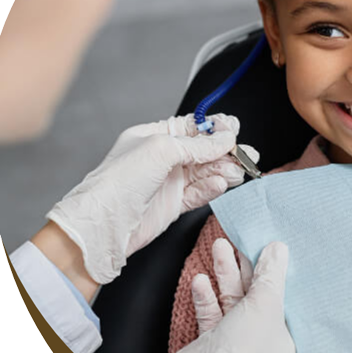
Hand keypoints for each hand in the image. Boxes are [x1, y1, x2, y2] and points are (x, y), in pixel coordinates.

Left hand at [44, 113, 258, 285]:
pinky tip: (221, 184)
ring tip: (237, 172)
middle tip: (246, 154)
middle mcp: (162, 158)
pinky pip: (200, 193)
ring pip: (206, 172)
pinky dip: (212, 188)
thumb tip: (225, 139)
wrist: (105, 224)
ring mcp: (168, 181)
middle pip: (203, 150)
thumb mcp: (161, 150)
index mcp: (153, 137)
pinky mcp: (174, 203)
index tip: (233, 131)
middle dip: (226, 151)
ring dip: (224, 170)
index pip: (192, 127)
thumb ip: (198, 144)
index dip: (215, 129)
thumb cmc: (119, 182)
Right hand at [154, 241, 295, 352]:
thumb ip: (271, 273)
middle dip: (248, 266)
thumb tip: (278, 248)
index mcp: (290, 336)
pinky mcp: (213, 341)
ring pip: (233, 298)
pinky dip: (207, 295)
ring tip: (220, 245)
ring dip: (226, 273)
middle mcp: (265, 338)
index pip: (289, 298)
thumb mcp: (267, 302)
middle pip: (258, 294)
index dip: (282, 273)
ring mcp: (237, 339)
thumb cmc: (247, 347)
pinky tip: (201, 279)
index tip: (276, 248)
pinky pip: (212, 312)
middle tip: (242, 239)